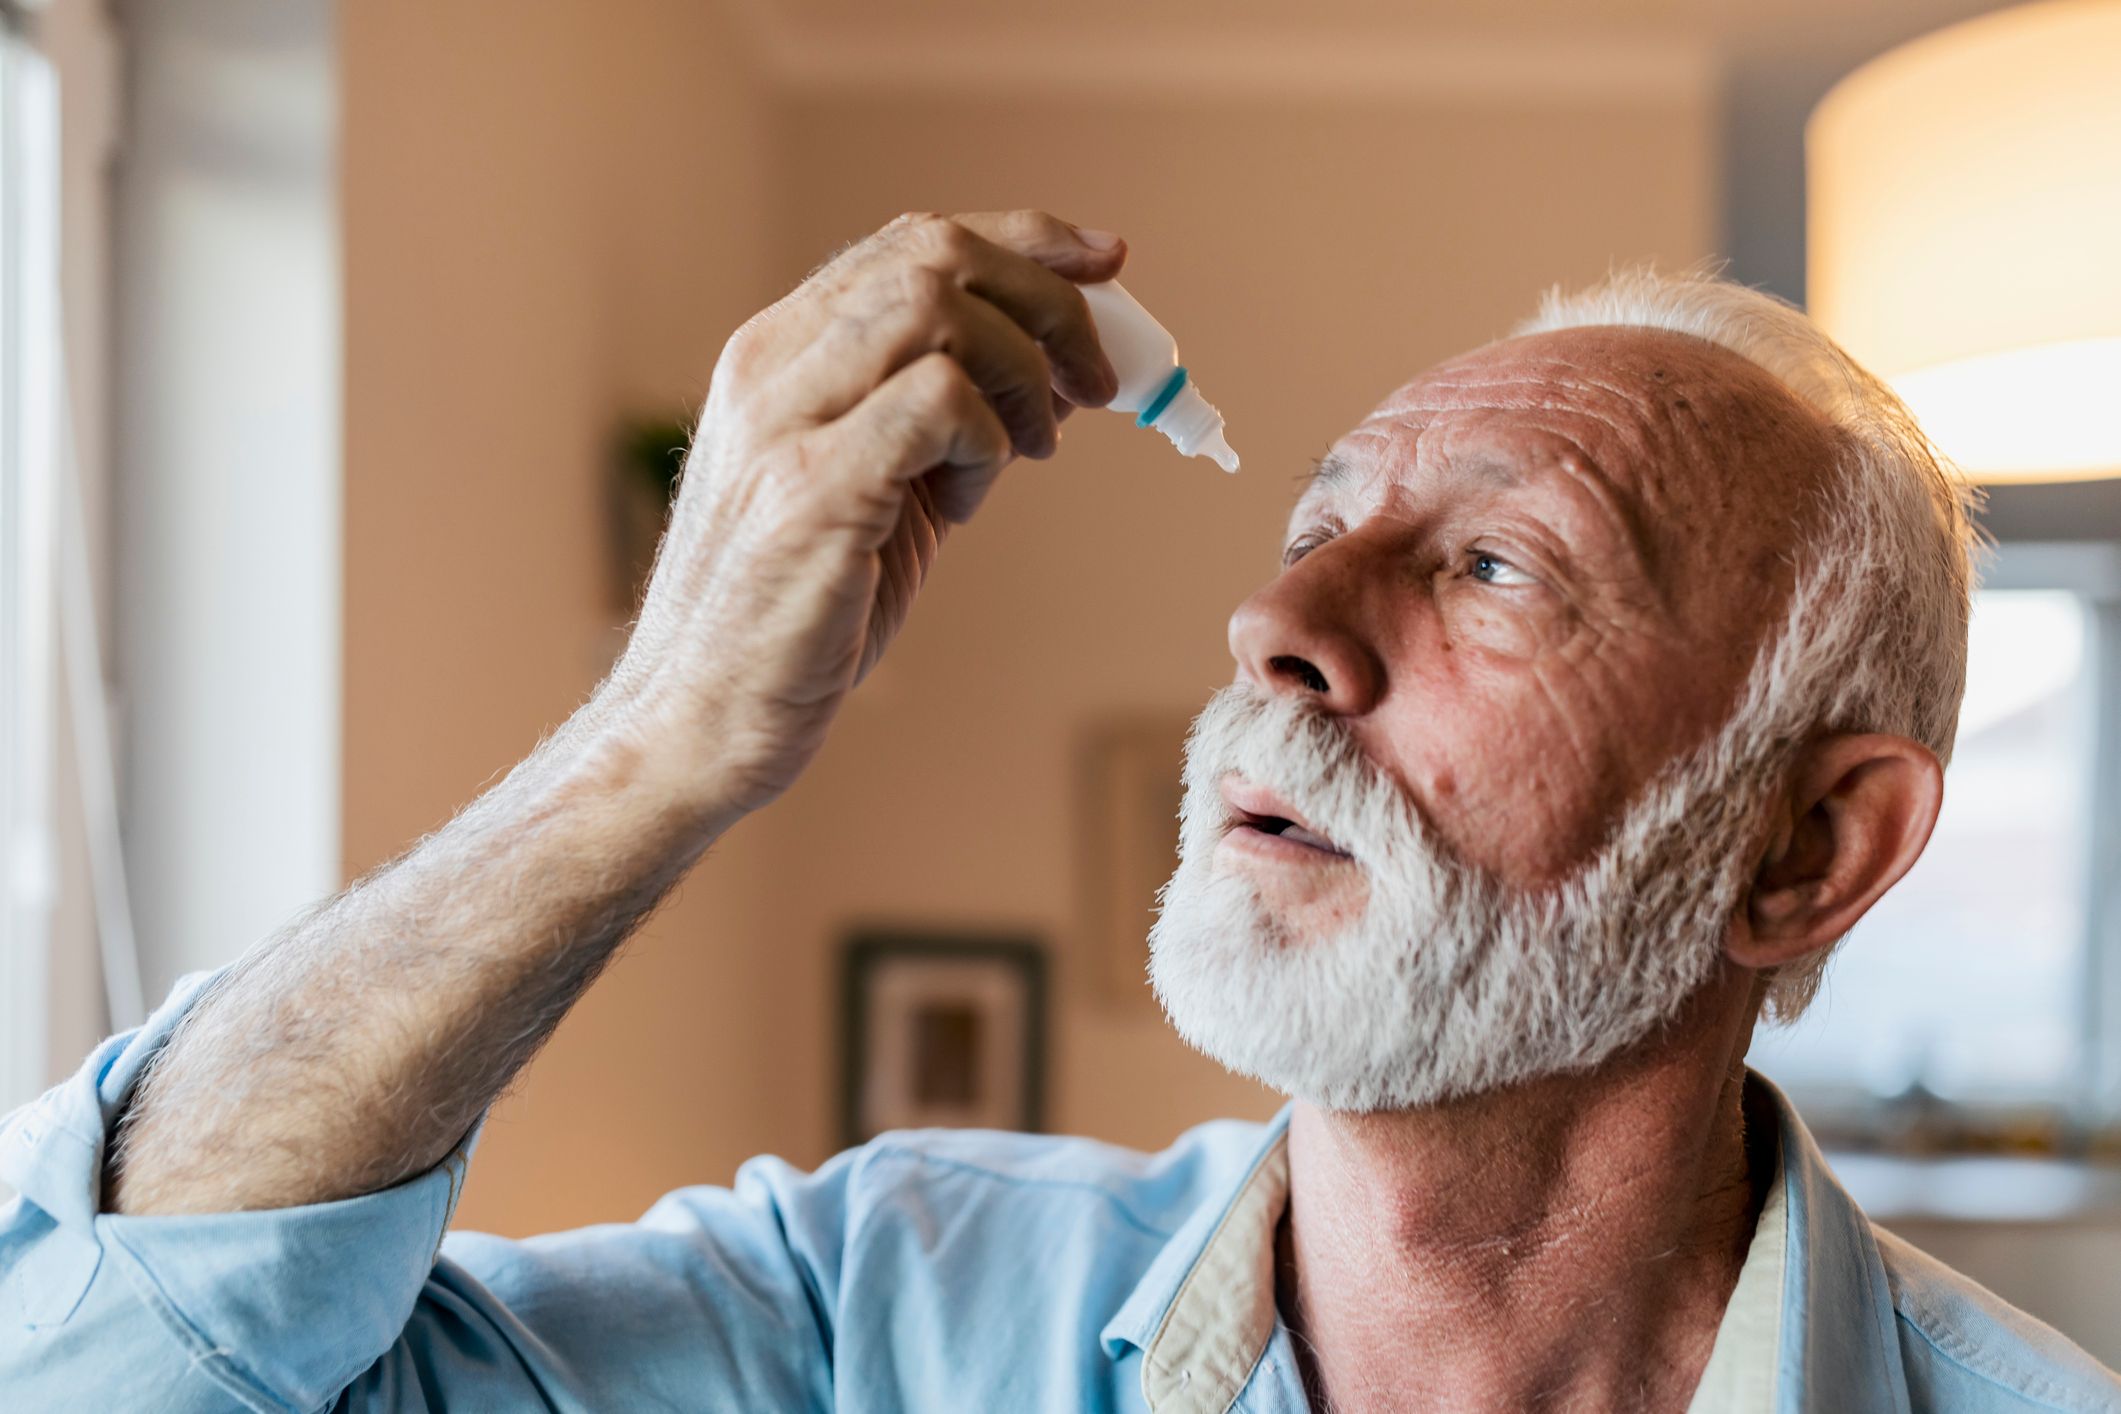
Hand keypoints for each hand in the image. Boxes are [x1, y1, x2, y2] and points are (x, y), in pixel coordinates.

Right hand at [604, 210, 1124, 824]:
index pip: (914, 239)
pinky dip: (986, 438)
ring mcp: (783, 419)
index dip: (1027, 240)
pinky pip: (936, 400)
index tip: (1108, 263)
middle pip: (936, 252)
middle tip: (1099, 381)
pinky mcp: (810, 488)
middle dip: (1047, 300)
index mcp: (782, 351)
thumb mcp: (886, 488)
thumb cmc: (798, 615)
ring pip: (936, 304)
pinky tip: (967, 505)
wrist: (699, 720)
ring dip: (1020, 371)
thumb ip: (952, 421)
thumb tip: (1067, 371)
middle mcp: (772, 363)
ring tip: (1031, 452)